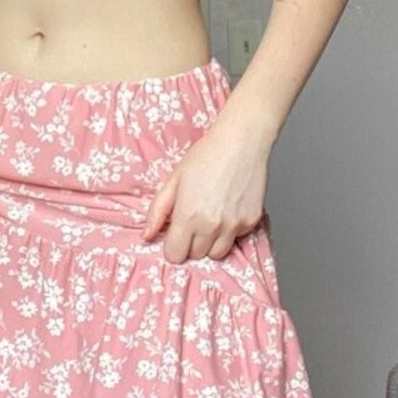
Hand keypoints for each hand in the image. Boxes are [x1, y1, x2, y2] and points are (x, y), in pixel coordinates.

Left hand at [141, 118, 269, 263]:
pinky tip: (227, 208)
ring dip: (211, 242)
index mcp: (188, 217)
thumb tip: (146, 235)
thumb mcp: (174, 179)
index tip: (175, 233)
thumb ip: (158, 211)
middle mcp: (212, 226)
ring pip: (217, 253)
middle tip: (193, 219)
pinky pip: (236, 239)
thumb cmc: (206, 155)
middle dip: (191, 242)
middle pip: (195, 255)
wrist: (241, 141)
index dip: (172, 245)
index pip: (175, 255)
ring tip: (210, 216)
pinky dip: (230, 230)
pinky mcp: (251, 222)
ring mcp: (234, 226)